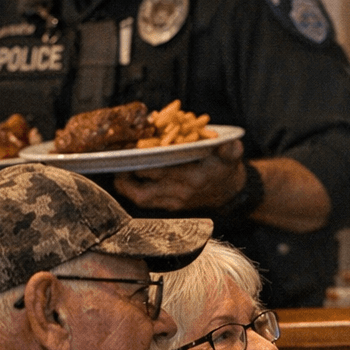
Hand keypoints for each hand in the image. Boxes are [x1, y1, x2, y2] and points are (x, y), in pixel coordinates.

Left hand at [114, 138, 244, 210]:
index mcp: (194, 177)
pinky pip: (147, 202)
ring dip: (126, 185)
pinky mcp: (172, 206)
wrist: (232, 193)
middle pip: (145, 185)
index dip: (144, 160)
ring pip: (142, 198)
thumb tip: (227, 142)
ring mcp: (175, 201)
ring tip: (118, 171)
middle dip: (128, 172)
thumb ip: (230, 148)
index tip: (132, 149)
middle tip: (117, 158)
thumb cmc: (227, 169)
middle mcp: (182, 191)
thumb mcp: (233, 154)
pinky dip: (133, 191)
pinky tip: (126, 180)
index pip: (162, 170)